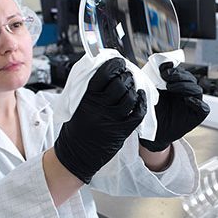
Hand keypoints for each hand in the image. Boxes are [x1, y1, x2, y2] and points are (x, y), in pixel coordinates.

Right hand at [54, 57, 146, 182]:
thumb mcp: (77, 106)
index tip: (119, 62)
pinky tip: (141, 96)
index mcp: (87, 99)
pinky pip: (137, 113)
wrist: (76, 155)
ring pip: (130, 97)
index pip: (103, 74)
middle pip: (119, 83)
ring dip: (134, 88)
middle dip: (126, 75)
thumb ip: (90, 91)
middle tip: (127, 74)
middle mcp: (100, 107)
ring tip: (132, 85)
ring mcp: (111, 119)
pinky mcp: (121, 130)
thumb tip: (106, 73)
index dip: (114, 65)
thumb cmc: (77, 129)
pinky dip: (141, 102)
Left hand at [139, 63, 209, 151]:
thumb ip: (157, 78)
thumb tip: (163, 64)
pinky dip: (197, 103)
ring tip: (171, 88)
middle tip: (166, 77)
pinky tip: (187, 100)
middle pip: (191, 79)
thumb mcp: (152, 93)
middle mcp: (186, 94)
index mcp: (177, 86)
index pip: (182, 73)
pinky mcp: (196, 116)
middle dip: (179, 76)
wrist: (153, 133)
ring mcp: (193, 104)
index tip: (163, 69)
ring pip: (197, 90)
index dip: (175, 69)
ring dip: (185, 86)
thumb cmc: (153, 113)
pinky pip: (204, 108)